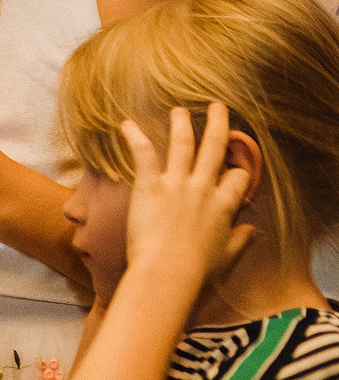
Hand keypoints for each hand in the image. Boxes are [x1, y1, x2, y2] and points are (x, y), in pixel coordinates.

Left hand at [120, 104, 254, 283]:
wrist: (167, 272)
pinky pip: (144, 154)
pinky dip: (135, 137)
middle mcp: (204, 188)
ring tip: (179, 110)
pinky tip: (126, 124)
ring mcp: (177, 184)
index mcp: (225, 204)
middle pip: (216, 147)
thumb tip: (252, 231)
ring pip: (183, 143)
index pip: (238, 177)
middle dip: (219, 124)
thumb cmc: (195, 271)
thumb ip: (240, 241)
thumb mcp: (226, 256)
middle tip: (218, 107)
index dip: (237, 172)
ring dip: (182, 123)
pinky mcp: (150, 186)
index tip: (232, 168)